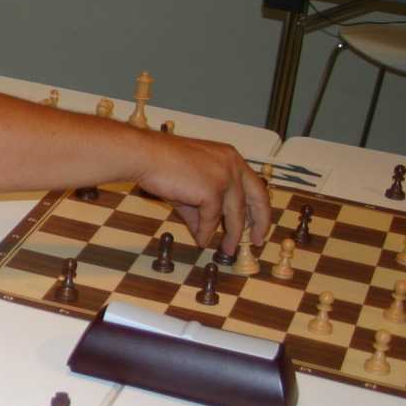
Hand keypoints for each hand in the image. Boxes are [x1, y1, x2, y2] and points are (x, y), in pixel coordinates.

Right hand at [134, 136, 271, 253]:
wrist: (145, 156)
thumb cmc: (162, 165)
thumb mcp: (189, 185)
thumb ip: (201, 207)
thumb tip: (204, 233)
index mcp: (230, 158)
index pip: (254, 185)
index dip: (258, 207)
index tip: (258, 224)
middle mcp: (233, 165)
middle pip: (256, 198)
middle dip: (260, 223)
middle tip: (257, 241)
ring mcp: (224, 177)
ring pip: (235, 213)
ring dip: (232, 234)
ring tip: (228, 249)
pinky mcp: (211, 190)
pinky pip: (212, 218)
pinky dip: (206, 232)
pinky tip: (201, 240)